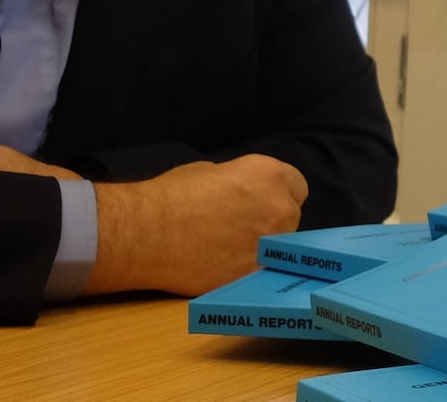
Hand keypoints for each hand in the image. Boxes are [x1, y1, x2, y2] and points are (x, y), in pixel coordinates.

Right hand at [86, 153, 308, 297]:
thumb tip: (246, 194)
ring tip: (233, 246)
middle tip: (245, 223)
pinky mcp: (255, 276)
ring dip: (267, 245)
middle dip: (274, 218)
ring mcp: (271, 247)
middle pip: (291, 215)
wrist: (150, 233)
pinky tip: (228, 264)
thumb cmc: (175, 194)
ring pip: (281, 247)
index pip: (297, 185)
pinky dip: (252, 269)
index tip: (264, 199)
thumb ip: (242, 182)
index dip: (279, 192)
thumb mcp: (214, 170)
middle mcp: (279, 210)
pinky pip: (264, 271)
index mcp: (271, 176)